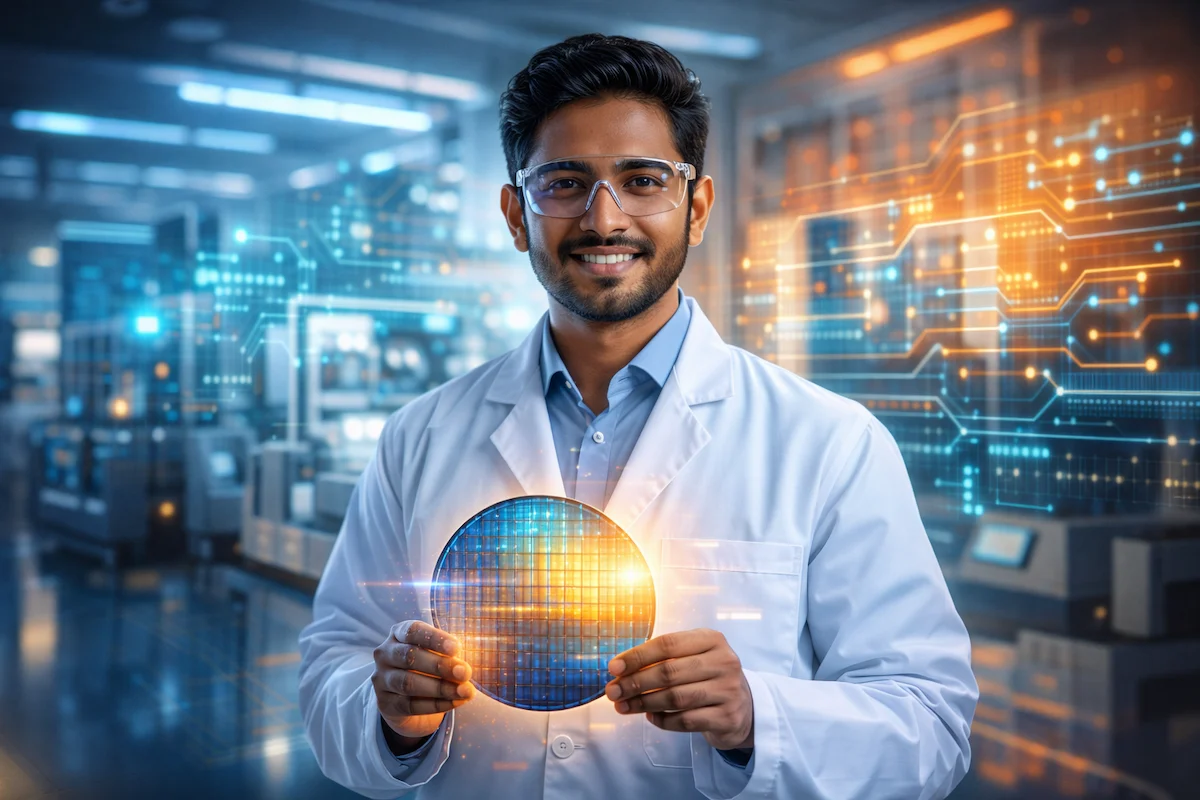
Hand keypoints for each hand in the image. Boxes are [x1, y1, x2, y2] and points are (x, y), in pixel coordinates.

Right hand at [372, 620, 475, 744]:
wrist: (409, 698)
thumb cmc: (428, 666)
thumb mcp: (438, 654)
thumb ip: (449, 657)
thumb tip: (464, 670)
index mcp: (398, 634)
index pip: (413, 631)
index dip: (434, 638)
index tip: (456, 648)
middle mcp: (385, 653)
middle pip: (410, 657)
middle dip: (440, 665)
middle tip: (465, 673)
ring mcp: (381, 679)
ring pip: (408, 683)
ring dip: (440, 688)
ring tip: (465, 691)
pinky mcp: (385, 703)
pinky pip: (410, 705)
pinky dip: (436, 704)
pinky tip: (455, 702)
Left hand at [605, 628, 753, 751]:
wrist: (744, 707)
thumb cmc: (708, 677)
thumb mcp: (693, 657)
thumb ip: (663, 659)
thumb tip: (620, 670)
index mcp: (711, 639)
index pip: (668, 644)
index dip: (637, 656)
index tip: (614, 668)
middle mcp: (723, 662)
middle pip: (669, 672)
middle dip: (635, 682)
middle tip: (613, 691)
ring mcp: (728, 690)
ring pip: (675, 698)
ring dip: (643, 703)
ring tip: (624, 706)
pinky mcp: (726, 717)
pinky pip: (685, 720)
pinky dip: (662, 720)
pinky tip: (650, 717)